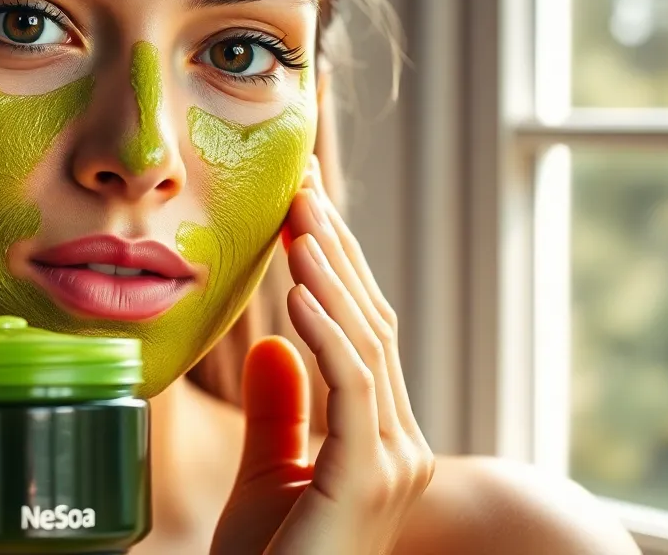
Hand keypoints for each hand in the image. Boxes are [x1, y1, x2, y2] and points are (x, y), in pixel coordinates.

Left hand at [212, 157, 433, 554]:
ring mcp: (390, 462)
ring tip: (299, 221)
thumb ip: (281, 409)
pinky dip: (328, 332)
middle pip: (371, 326)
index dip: (336, 270)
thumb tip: (272, 339)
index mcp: (379, 439)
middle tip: (302, 189)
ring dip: (332, 276)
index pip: (361, 334)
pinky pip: (350, 386)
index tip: (303, 211)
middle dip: (336, 254)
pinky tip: (299, 289)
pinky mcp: (367, 477)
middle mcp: (397, 445)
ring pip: (366, 345)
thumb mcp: (269, 472)